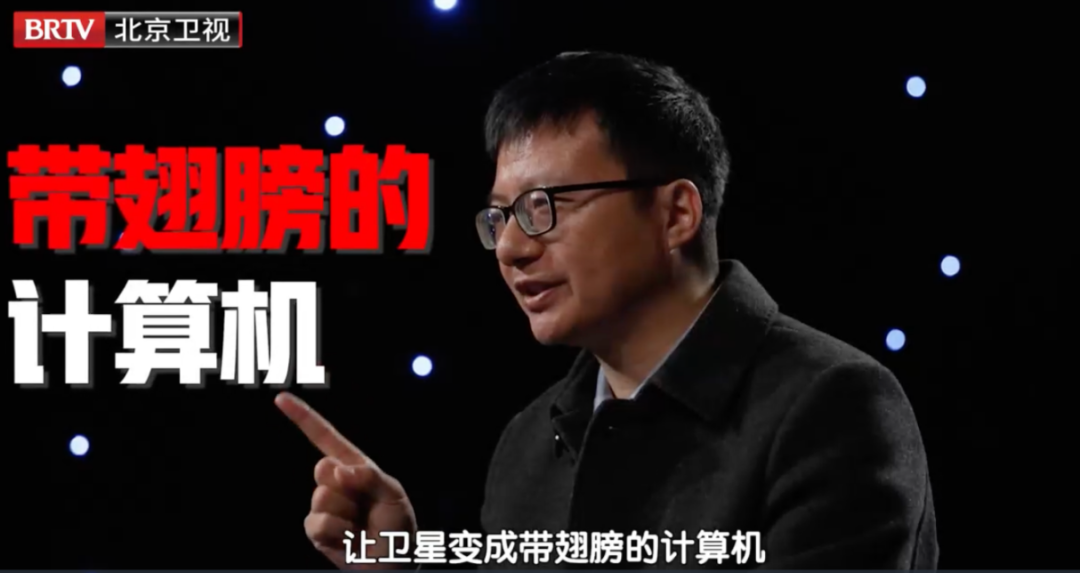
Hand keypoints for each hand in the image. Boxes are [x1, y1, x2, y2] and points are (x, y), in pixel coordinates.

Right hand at [275, 392, 416, 569]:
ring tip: (360, 526)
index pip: (326, 438)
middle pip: (322, 467)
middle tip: (364, 505)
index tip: (281, 398)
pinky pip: (317, 524)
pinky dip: (338, 532)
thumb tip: (338, 469)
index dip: (303, 418)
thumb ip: (370, 477)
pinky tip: (350, 539)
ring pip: (321, 498)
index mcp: (355, 467)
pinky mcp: (316, 530)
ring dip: (345, 514)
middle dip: (345, 485)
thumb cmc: (397, 527)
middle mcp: (335, 484)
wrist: (391, 563)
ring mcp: (323, 507)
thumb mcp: (394, 495)